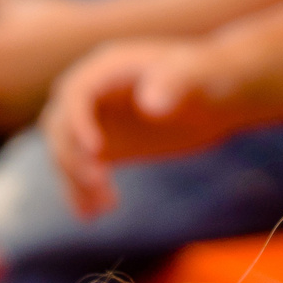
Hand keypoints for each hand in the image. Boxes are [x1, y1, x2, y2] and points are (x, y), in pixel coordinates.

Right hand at [43, 37, 262, 216]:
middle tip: (100, 184)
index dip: (78, 121)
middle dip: (72, 155)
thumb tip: (150, 105)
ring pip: (65, 151)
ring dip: (75, 180)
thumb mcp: (198, 74)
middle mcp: (93, 91)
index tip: (96, 152)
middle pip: (60, 124)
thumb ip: (175, 82)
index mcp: (109, 66)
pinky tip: (93, 215)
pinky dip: (81, 192)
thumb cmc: (212, 74)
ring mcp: (96, 119)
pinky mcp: (106, 146)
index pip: (76, 92)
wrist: (222, 94)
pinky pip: (81, 169)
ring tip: (104, 206)